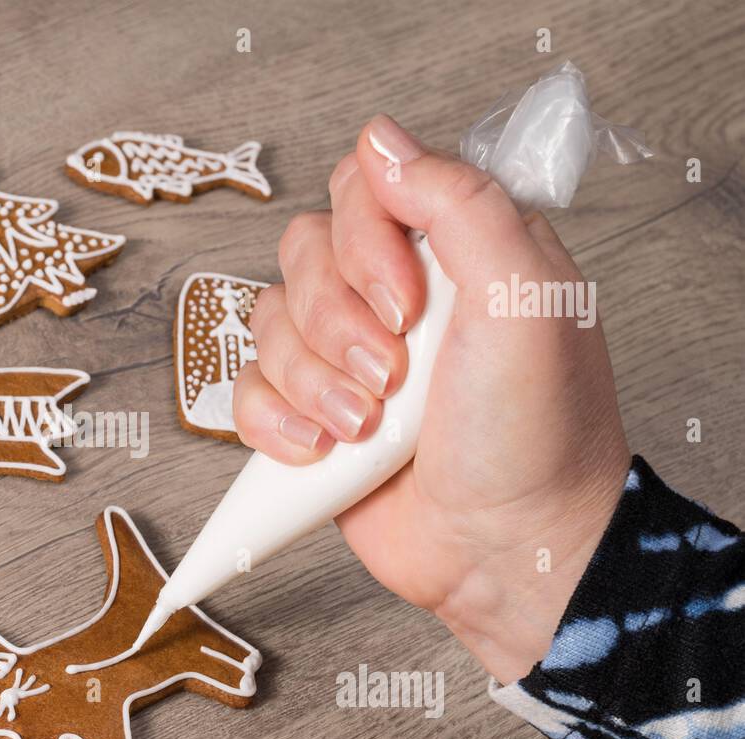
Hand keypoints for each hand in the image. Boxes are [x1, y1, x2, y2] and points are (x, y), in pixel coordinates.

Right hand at [233, 115, 631, 682]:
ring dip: (314, 382)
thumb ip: (460, 201)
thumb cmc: (537, 434)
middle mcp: (395, 297)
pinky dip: (277, 423)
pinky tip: (325, 450)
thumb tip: (381, 141)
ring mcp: (348, 358)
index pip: (361, 190)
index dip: (363, 241)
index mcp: (452, 251)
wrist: (507, 550)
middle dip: (338, 325)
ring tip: (367, 426)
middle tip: (394, 376)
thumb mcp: (527, 296)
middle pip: (303, 255)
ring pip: (269, 324)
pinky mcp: (312, 416)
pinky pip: (249, 391)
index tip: (407, 303)